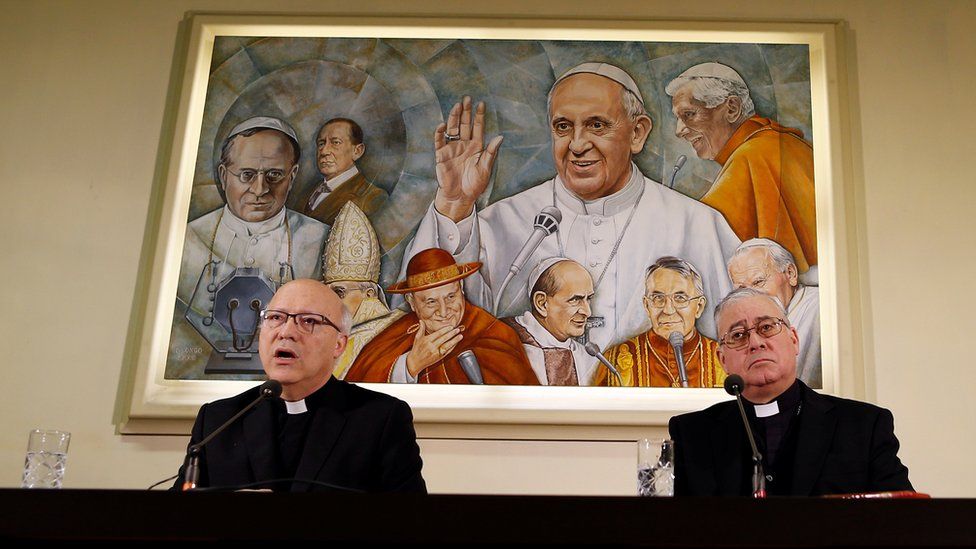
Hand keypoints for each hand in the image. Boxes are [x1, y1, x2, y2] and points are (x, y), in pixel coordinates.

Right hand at [405, 323, 463, 376]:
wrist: (415, 362)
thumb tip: (421, 321)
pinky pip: (447, 351)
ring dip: (454, 340)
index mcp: (427, 340)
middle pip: (444, 339)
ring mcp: (436, 352)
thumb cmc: (417, 349)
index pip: (438, 334)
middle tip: (457, 329)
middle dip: (452, 333)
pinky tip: (456, 343)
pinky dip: (453, 347)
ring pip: (447, 345)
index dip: (445, 330)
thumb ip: (421, 329)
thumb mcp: (417, 338)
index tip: (451, 326)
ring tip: (460, 336)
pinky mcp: (439, 357)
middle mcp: (432, 346)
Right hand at [433, 96, 503, 221]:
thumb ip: (491, 152)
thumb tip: (500, 137)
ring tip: (457, 106)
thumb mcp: (485, 168)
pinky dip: (440, 133)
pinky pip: (439, 141)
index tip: (481, 104)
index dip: (479, 116)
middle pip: (464, 124)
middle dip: (466, 112)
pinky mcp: (442, 155)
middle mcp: (464, 144)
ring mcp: (452, 148)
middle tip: (467, 98)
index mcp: (476, 147)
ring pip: (453, 129)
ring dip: (454, 117)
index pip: (477, 127)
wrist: (460, 197)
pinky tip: (443, 125)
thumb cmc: (474, 184)